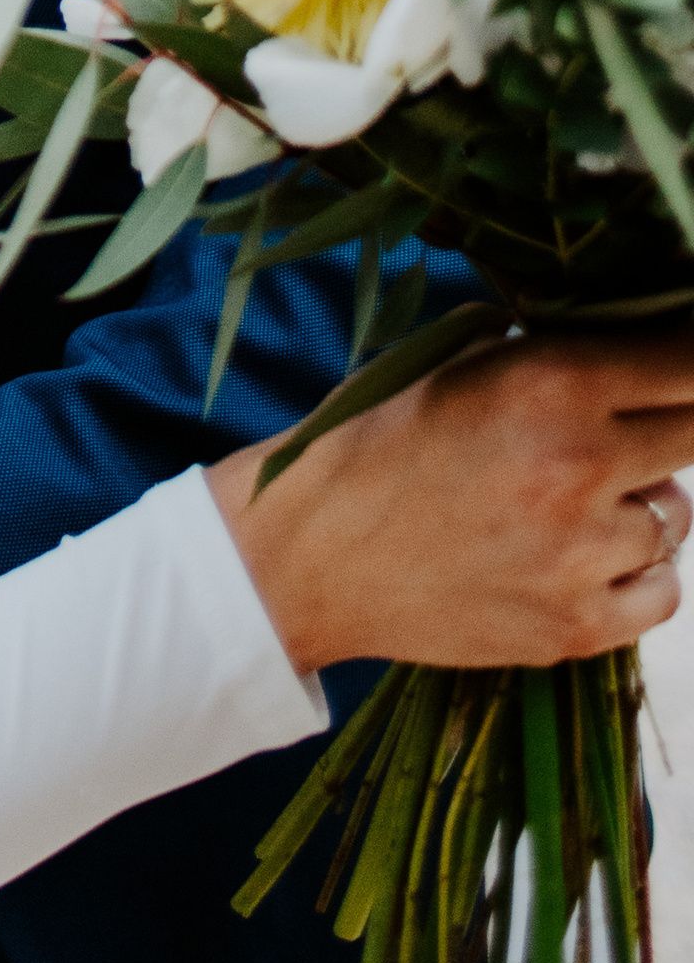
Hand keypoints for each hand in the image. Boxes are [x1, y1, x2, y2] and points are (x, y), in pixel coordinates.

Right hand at [210, 324, 693, 676]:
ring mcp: (583, 556)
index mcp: (547, 381)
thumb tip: (634, 334)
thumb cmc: (372, 438)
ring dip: (640, 497)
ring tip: (568, 494)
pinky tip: (582, 551)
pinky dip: (637, 569)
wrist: (308, 554)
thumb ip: (549, 349)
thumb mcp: (452, 359)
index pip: (685, 357)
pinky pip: (664, 591)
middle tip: (626, 419)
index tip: (679, 353)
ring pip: (678, 515)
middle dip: (670, 416)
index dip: (688, 351)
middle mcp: (578, 466)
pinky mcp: (577, 627)